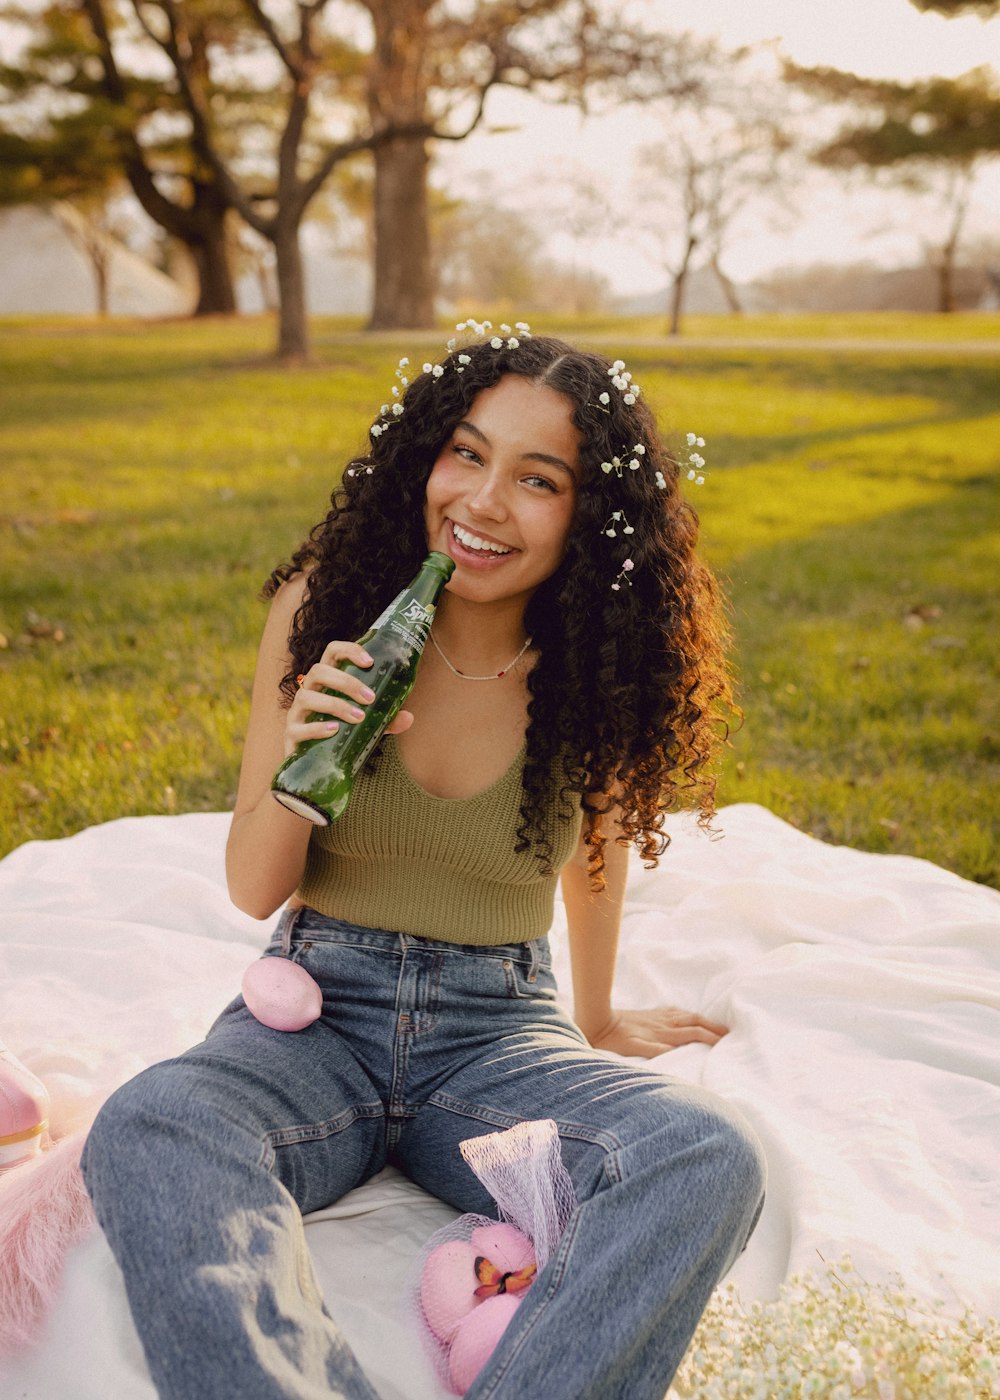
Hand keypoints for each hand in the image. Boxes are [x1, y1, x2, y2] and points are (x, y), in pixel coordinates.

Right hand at [285, 640, 413, 757]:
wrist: (317, 766)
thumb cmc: (342, 736)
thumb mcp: (368, 725)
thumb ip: (386, 719)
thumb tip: (408, 717)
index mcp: (327, 681)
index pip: (332, 653)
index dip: (349, 650)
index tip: (370, 662)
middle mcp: (309, 691)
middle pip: (318, 671)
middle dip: (345, 681)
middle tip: (370, 698)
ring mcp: (296, 713)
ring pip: (306, 696)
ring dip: (335, 704)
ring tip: (358, 717)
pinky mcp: (291, 735)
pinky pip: (298, 727)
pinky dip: (317, 728)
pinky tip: (334, 731)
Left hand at [584, 1007, 728, 1057]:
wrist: (597, 1022)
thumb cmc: (615, 1041)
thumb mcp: (634, 1050)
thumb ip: (656, 1051)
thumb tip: (677, 1051)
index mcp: (664, 1033)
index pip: (695, 1034)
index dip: (711, 1038)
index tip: (726, 1044)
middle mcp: (664, 1023)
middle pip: (696, 1022)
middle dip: (714, 1027)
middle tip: (730, 1034)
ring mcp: (659, 1016)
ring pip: (688, 1015)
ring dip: (705, 1020)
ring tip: (717, 1027)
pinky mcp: (652, 1014)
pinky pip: (676, 1012)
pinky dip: (688, 1015)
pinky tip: (690, 1017)